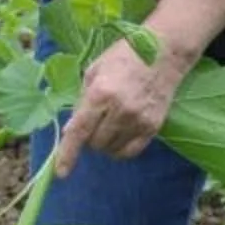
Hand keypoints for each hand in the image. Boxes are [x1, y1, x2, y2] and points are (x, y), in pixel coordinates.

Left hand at [51, 40, 182, 179]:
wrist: (164, 52)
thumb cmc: (124, 56)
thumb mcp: (94, 71)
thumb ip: (81, 101)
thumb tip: (72, 129)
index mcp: (100, 93)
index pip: (79, 131)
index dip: (68, 153)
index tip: (61, 172)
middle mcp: (119, 110)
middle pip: (94, 143)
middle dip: (89, 137)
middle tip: (95, 120)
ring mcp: (138, 120)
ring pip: (111, 150)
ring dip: (104, 143)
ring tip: (110, 122)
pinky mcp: (153, 127)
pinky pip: (130, 151)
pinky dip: (120, 148)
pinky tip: (121, 134)